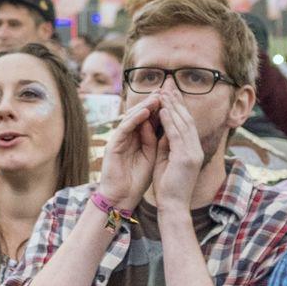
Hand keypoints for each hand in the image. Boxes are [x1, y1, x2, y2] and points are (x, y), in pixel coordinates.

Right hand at [97, 95, 161, 209]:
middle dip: (153, 101)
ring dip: (144, 106)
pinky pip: (124, 128)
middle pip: (140, 113)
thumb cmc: (137, 179)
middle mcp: (126, 135)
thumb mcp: (152, 156)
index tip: (174, 97)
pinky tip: (145, 112)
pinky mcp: (112, 145)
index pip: (149, 118)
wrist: (122, 196)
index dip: (161, 107)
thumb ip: (155, 140)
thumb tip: (165, 126)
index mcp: (136, 138)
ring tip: (157, 97)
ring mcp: (118, 139)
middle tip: (165, 89)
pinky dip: (135, 119)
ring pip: (131, 117)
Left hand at [152, 89, 204, 210]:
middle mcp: (196, 148)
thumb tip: (162, 127)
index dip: (178, 106)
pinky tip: (163, 110)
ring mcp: (193, 153)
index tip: (170, 92)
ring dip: (173, 106)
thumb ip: (166, 143)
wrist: (172, 205)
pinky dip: (170, 122)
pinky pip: (177, 135)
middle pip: (187, 119)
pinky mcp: (186, 158)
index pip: (186, 122)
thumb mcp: (166, 158)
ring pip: (183, 124)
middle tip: (168, 84)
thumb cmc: (168, 184)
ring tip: (164, 92)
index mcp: (192, 149)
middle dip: (177, 101)